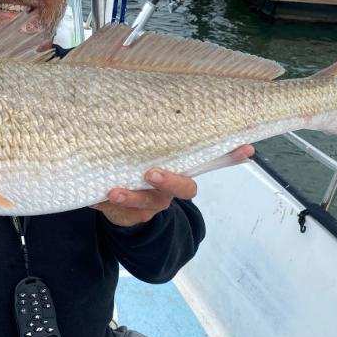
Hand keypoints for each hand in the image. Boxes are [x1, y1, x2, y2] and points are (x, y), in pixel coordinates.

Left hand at [93, 145, 254, 227]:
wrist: (123, 215)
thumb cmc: (141, 176)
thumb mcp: (153, 158)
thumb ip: (167, 143)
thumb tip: (199, 121)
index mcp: (180, 176)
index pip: (209, 163)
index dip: (229, 158)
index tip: (245, 148)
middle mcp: (168, 192)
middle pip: (180, 189)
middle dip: (169, 181)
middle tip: (152, 172)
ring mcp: (148, 206)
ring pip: (143, 202)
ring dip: (129, 196)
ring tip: (112, 190)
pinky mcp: (125, 215)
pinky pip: (113, 210)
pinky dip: (100, 202)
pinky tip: (91, 196)